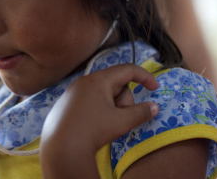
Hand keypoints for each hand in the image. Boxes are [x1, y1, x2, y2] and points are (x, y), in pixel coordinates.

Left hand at [40, 64, 158, 178]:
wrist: (62, 146)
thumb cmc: (93, 130)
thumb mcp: (122, 121)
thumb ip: (140, 112)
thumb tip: (154, 107)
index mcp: (98, 80)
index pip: (127, 69)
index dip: (144, 77)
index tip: (155, 88)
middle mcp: (84, 80)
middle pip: (115, 83)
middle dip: (124, 99)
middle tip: (121, 117)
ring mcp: (73, 90)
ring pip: (102, 92)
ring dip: (112, 105)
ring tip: (106, 123)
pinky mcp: (66, 102)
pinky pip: (89, 99)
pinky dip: (99, 108)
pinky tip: (94, 124)